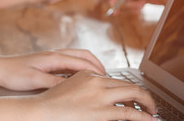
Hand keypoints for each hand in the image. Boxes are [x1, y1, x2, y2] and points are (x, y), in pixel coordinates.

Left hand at [0, 49, 103, 90]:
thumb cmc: (13, 73)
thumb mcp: (35, 80)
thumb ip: (54, 83)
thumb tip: (74, 87)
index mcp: (53, 57)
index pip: (83, 61)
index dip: (98, 72)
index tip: (109, 82)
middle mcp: (54, 55)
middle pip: (84, 56)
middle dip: (99, 66)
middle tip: (110, 80)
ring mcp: (52, 58)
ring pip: (78, 59)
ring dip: (90, 67)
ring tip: (100, 81)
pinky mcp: (48, 64)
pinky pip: (70, 64)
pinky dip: (81, 70)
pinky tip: (82, 82)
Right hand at [32, 70, 157, 120]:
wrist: (39, 111)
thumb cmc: (49, 102)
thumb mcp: (67, 87)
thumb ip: (84, 87)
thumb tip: (99, 95)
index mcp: (86, 74)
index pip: (114, 79)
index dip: (127, 89)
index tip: (132, 98)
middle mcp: (95, 81)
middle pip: (127, 84)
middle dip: (142, 95)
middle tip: (148, 105)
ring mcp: (99, 95)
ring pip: (134, 93)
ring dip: (147, 102)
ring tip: (151, 111)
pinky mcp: (102, 111)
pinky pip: (130, 113)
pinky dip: (144, 116)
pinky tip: (149, 119)